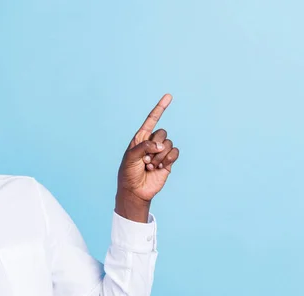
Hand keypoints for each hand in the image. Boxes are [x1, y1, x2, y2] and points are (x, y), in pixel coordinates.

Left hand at [115, 94, 179, 221]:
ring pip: (169, 144)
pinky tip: (159, 168)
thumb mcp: (130, 157)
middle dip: (154, 146)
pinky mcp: (168, 161)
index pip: (151, 119)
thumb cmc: (129, 173)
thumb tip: (161, 146)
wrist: (135, 191)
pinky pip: (175, 152)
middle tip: (145, 160)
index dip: (160, 108)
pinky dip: (168, 159)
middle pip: (162, 132)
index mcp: (140, 138)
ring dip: (159, 157)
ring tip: (150, 166)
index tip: (169, 96)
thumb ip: (144, 147)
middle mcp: (152, 143)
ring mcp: (161, 152)